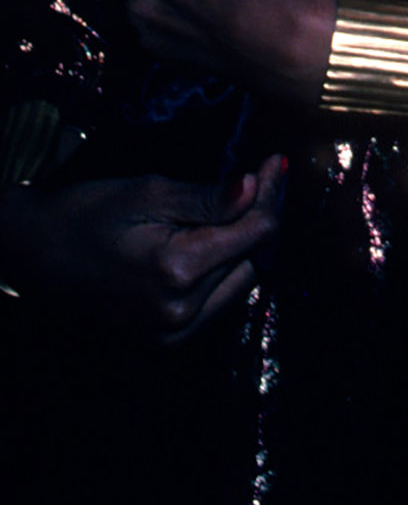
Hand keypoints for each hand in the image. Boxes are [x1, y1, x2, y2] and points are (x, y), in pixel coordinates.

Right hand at [0, 157, 286, 341]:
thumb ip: (206, 197)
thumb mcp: (146, 193)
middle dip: (258, 217)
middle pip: (254, 257)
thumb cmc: (87, 215)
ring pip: (242, 281)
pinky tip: (208, 247)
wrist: (37, 257)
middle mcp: (182, 310)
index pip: (257, 232)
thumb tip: (255, 186)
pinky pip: (218, 303)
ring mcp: (175, 332)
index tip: (273, 163)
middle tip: (254, 182)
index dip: (272, 194)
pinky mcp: (169, 340)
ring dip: (244, 247)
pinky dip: (224, 273)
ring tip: (226, 213)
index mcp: (177, 270)